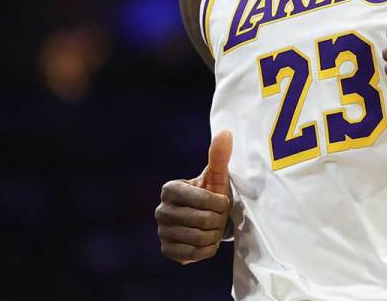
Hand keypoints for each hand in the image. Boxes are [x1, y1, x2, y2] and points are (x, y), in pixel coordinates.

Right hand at [156, 130, 233, 263]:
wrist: (207, 219)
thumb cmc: (213, 193)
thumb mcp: (217, 176)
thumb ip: (219, 156)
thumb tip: (225, 133)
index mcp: (170, 189)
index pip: (204, 200)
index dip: (220, 203)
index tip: (222, 202)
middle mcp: (161, 210)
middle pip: (203, 221)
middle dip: (218, 220)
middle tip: (219, 217)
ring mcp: (162, 231)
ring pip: (199, 238)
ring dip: (214, 235)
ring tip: (214, 228)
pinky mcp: (167, 250)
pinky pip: (193, 254)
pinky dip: (207, 250)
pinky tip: (207, 241)